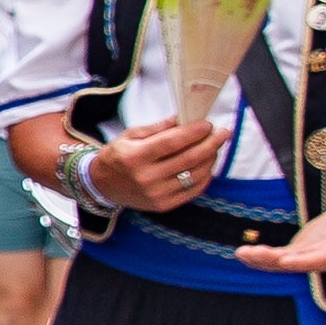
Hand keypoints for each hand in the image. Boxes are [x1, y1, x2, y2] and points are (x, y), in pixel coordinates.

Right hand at [87, 113, 224, 212]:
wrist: (102, 185)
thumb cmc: (118, 156)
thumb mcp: (131, 136)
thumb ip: (159, 128)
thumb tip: (185, 119)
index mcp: (135, 156)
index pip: (172, 142)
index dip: (194, 132)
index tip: (208, 124)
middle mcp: (146, 177)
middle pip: (189, 158)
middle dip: (211, 143)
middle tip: (223, 132)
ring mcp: (156, 194)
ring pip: (196, 174)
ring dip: (210, 158)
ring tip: (214, 147)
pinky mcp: (164, 205)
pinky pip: (193, 190)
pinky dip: (205, 176)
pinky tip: (206, 165)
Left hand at [236, 189, 325, 276]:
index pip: (325, 258)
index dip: (306, 260)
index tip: (287, 259)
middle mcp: (325, 257)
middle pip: (299, 262)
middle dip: (276, 261)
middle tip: (255, 255)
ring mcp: (311, 256)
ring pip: (284, 262)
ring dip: (263, 260)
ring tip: (241, 254)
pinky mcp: (300, 251)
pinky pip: (278, 256)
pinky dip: (261, 256)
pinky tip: (241, 252)